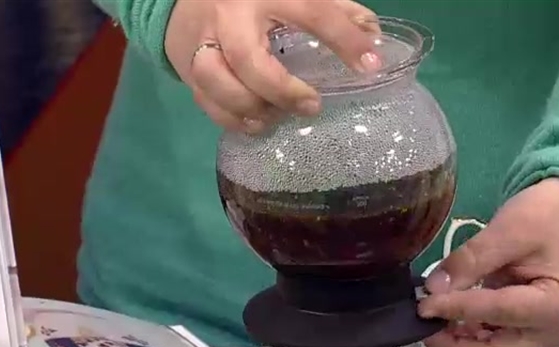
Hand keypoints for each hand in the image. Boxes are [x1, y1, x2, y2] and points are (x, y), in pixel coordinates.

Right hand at [164, 0, 381, 132]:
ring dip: (249, 107)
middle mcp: (231, 15)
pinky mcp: (185, 63)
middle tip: (312, 105)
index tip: (371, 64)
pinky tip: (255, 122)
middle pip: (247, 57)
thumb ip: (335, 11)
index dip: (343, 38)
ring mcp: (203, 39)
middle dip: (281, 90)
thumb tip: (373, 37)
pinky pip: (204, 99)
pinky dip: (230, 118)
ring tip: (275, 117)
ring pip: (216, 80)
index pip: (311, 11)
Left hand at [418, 178, 558, 346]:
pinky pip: (489, 345)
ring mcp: (539, 339)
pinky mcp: (526, 335)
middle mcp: (552, 334)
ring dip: (454, 342)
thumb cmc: (545, 217)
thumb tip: (433, 289)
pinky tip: (444, 317)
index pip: (498, 313)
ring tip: (428, 317)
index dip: (456, 310)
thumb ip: (470, 262)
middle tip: (420, 321)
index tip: (422, 303)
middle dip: (451, 345)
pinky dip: (464, 336)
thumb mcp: (507, 231)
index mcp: (558, 307)